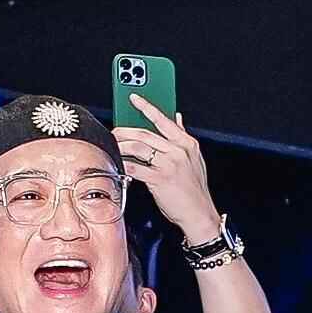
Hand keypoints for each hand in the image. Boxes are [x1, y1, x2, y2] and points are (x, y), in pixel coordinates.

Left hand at [115, 96, 220, 243]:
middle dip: (124, 131)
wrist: (200, 214)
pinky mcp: (160, 178)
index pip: (163, 120)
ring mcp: (169, 164)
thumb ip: (182, 137)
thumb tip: (177, 117)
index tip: (134, 98)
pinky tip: (116, 165)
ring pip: (137, 147)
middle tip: (113, 132)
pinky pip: (135, 167)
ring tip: (112, 147)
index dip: (146, 107)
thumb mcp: (194, 160)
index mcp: (187, 143)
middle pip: (144, 134)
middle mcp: (178, 150)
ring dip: (120, 146)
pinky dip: (123, 165)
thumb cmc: (195, 191)